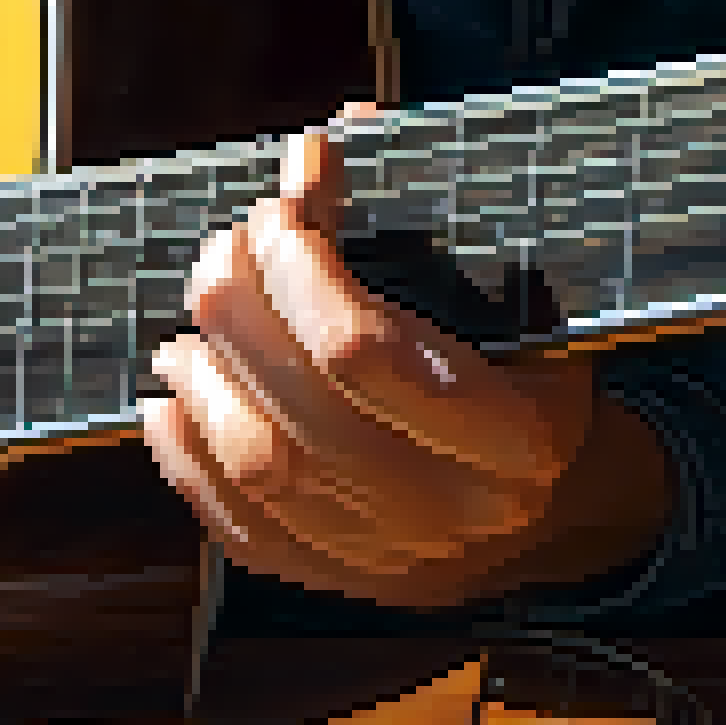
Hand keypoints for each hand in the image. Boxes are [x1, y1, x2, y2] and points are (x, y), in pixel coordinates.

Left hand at [142, 105, 673, 611]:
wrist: (550, 509)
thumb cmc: (529, 378)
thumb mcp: (519, 297)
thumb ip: (425, 223)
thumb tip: (325, 144)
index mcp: (515, 433)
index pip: (364, 350)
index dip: (300, 270)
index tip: (282, 211)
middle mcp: (452, 509)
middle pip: (298, 407)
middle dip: (239, 313)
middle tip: (221, 254)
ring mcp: (388, 557)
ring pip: (258, 468)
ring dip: (205, 382)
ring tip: (193, 328)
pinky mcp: (334, 580)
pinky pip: (238, 526)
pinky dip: (186, 456)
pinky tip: (175, 401)